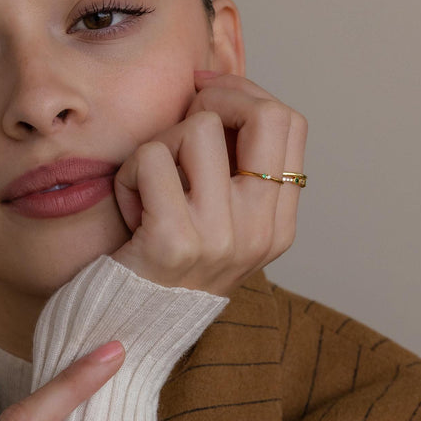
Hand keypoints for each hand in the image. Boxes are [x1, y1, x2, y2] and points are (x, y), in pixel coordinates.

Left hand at [112, 71, 307, 295]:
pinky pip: (151, 157)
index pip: (291, 124)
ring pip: (198, 128)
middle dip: (216, 97)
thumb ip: (236, 172)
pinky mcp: (174, 239)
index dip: (246, 94)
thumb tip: (221, 92)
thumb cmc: (167, 265)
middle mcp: (259, 231)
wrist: (132, 328)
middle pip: (264, 115)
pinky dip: (129, 174)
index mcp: (278, 225)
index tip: (208, 96)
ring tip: (151, 182)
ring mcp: (220, 237)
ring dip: (161, 143)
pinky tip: (131, 206)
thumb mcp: (221, 225)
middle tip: (184, 117)